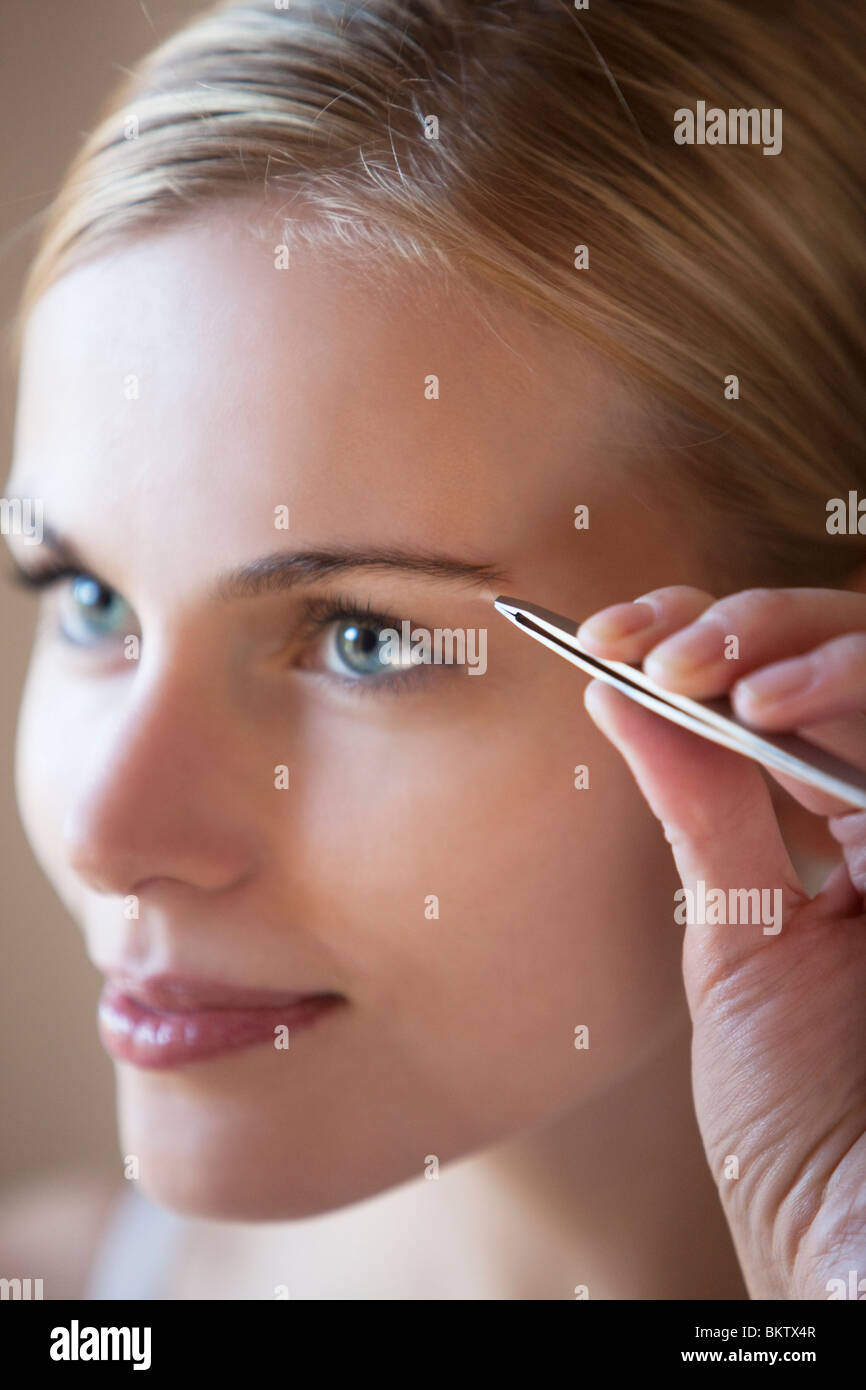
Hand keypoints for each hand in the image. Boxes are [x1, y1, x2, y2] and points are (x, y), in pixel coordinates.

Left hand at [578, 585, 865, 1300]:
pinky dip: (855, 689)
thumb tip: (618, 692)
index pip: (785, 692)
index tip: (605, 640)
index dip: (704, 641)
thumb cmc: (798, 1114)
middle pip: (851, 658)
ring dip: (803, 644)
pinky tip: (772, 704)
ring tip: (708, 672)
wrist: (851, 1231)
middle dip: (748, 626)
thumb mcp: (739, 942)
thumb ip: (704, 809)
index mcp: (849, 831)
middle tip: (654, 645)